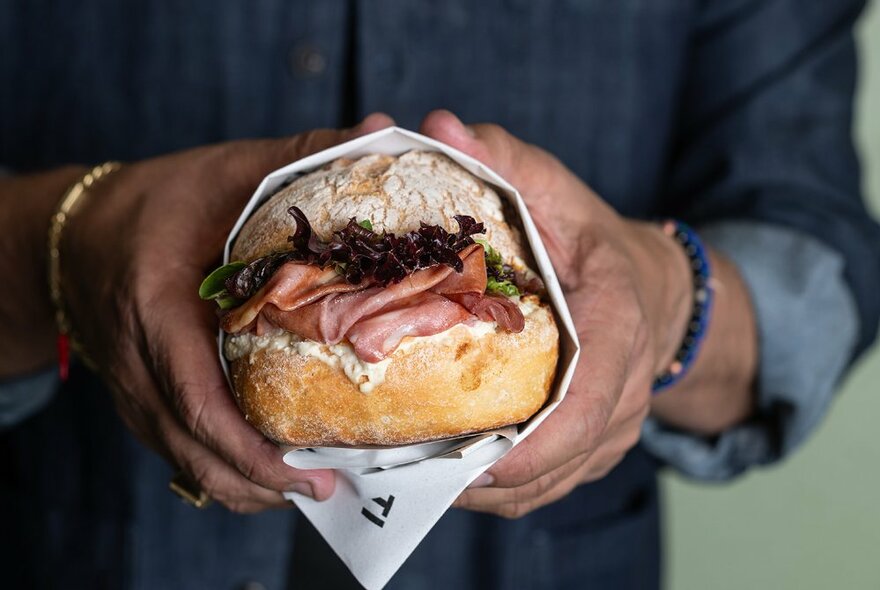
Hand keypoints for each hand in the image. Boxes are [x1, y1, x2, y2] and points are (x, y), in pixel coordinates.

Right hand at [60, 114, 393, 512]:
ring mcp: (134, 389)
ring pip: (185, 462)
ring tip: (306, 489)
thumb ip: (299, 155)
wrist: (75, 233)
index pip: (195, 398)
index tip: (304, 470)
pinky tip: (268, 469)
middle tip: (326, 490)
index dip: (248, 447)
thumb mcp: (222, 171)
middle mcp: (138, 363)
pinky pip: (180, 450)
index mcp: (155, 309)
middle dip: (258, 483)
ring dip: (244, 485)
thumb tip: (378, 129)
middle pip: (192, 449)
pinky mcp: (140, 398)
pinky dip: (224, 468)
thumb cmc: (151, 202)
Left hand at [420, 110, 692, 517]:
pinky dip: (494, 487)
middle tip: (401, 467)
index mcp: (617, 329)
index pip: (588, 401)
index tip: (470, 462)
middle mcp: (623, 392)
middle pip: (558, 460)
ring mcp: (613, 429)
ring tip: (407, 476)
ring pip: (547, 485)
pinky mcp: (594, 447)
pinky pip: (545, 484)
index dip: (533, 443)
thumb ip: (504, 160)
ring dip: (480, 490)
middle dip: (480, 475)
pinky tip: (441, 471)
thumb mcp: (556, 191)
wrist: (651, 288)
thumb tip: (438, 128)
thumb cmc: (594, 242)